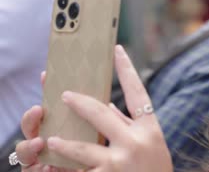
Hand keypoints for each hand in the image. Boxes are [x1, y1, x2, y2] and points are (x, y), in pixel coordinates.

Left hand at [16, 45, 172, 171]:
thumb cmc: (155, 169)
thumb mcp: (151, 144)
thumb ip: (130, 126)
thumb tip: (110, 105)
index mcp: (150, 129)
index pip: (137, 93)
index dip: (127, 70)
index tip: (117, 50)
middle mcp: (136, 142)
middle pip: (102, 114)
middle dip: (80, 103)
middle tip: (65, 95)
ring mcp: (120, 162)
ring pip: (83, 148)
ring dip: (65, 143)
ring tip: (53, 138)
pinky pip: (82, 171)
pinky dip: (70, 169)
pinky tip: (57, 168)